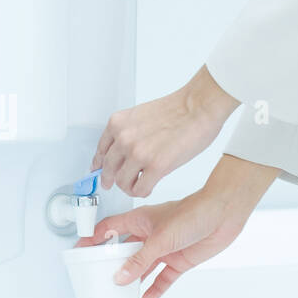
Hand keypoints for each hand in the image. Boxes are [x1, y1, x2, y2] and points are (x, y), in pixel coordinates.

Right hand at [78, 154, 278, 297]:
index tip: (79, 250)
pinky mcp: (179, 260)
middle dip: (111, 264)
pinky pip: (163, 278)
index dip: (94, 238)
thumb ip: (139, 260)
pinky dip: (154, 288)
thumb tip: (119, 277)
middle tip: (97, 277)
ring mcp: (164, 249)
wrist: (224, 215)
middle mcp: (150, 235)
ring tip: (118, 294)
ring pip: (142, 267)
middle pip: (124, 251)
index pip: (109, 229)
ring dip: (132, 279)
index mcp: (140, 220)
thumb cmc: (194, 213)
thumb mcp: (160, 239)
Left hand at [92, 65, 239, 196]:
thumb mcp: (140, 115)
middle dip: (110, 179)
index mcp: (118, 124)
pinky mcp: (156, 166)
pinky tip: (149, 187)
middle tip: (114, 184)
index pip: (100, 151)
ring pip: (122, 182)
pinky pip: (139, 189)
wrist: (198, 106)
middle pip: (108, 169)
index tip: (99, 171)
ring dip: (129, 186)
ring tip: (138, 184)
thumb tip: (123, 151)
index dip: (99, 165)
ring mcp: (139, 153)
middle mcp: (124, 138)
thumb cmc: (177, 109)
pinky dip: (142, 191)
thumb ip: (128, 132)